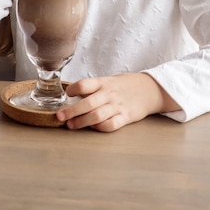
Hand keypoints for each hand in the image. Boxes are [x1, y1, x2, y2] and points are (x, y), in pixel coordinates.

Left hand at [56, 73, 178, 131]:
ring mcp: (118, 106)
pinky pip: (111, 124)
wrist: (149, 89)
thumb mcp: (108, 81)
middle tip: (59, 116)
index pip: (85, 84)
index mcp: (103, 82)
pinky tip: (93, 127)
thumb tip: (70, 95)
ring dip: (82, 121)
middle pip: (88, 103)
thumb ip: (92, 88)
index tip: (66, 94)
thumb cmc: (123, 86)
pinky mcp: (126, 117)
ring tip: (71, 125)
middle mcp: (109, 94)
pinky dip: (101, 127)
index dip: (73, 89)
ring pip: (97, 115)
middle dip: (72, 111)